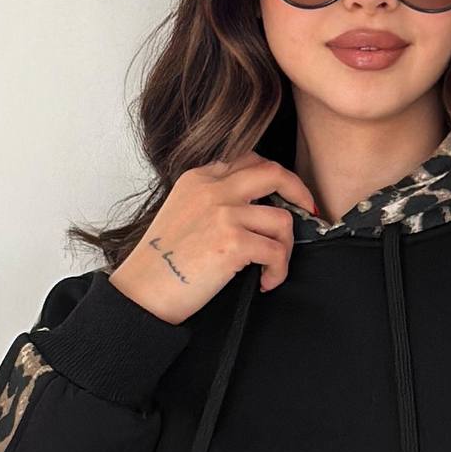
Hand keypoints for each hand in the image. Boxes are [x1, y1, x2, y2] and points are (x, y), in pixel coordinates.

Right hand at [109, 152, 323, 322]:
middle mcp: (212, 190)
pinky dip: (278, 271)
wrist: (142, 291)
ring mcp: (223, 214)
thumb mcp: (181, 211)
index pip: (248, 160)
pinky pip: (276, 252)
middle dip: (300, 191)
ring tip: (272, 266)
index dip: (275, 177)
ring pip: (282, 220)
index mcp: (199, 178)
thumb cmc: (161, 261)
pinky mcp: (232, 243)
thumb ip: (212, 199)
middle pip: (273, 173)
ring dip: (286, 247)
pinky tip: (266, 282)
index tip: (288, 196)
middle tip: (307, 211)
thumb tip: (255, 209)